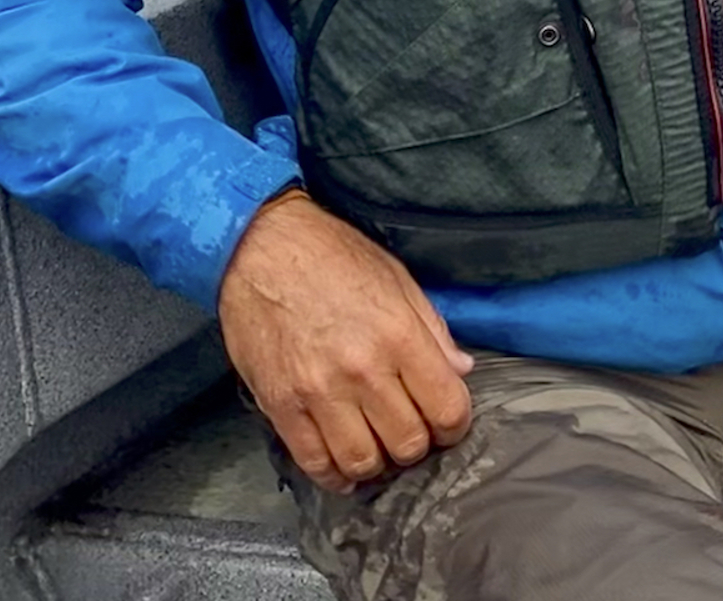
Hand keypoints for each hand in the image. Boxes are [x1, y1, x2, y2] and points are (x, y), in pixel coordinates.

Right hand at [217, 190, 474, 493]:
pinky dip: (335, 475)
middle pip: (408, 444)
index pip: (447, 409)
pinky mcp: (280, 406)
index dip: (456, 424)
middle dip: (419, 444)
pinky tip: (345, 466)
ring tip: (379, 445)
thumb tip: (460, 370)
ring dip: (379, 462)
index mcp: (399, 336)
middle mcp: (362, 371)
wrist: (261, 247)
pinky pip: (314, 463)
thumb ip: (432, 329)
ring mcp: (318, 393)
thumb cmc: (334, 256)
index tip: (449, 420)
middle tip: (412, 428)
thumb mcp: (397, 279)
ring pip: (363, 462)